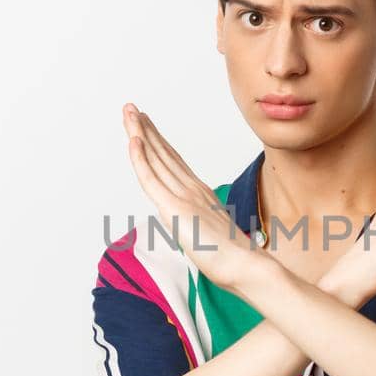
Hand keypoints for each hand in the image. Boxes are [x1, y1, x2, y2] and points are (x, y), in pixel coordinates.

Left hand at [122, 103, 262, 293]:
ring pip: (155, 158)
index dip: (158, 142)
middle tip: (132, 108)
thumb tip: (188, 226)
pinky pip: (152, 177)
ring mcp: (183, 196)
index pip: (173, 162)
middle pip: (163, 153)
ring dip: (139, 132)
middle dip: (146, 129)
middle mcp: (191, 189)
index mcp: (200, 195)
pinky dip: (140, 157)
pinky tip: (133, 140)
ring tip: (129, 111)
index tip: (147, 126)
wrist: (246, 266)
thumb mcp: (212, 238)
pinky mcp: (175, 207)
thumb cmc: (234, 261)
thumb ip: (200, 226)